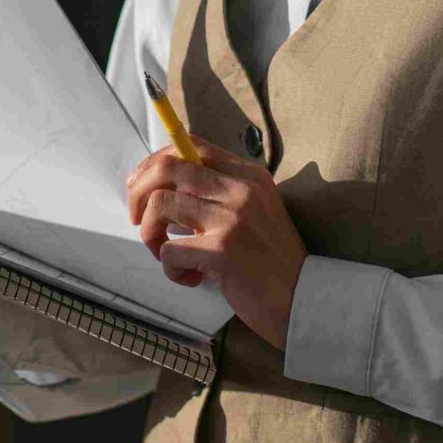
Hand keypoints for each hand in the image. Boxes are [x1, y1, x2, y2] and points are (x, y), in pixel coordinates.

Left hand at [124, 140, 307, 348]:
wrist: (304, 298)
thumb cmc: (270, 259)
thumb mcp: (254, 211)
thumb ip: (221, 194)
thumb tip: (163, 187)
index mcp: (248, 175)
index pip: (192, 145)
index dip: (156, 161)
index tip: (141, 185)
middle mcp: (240, 189)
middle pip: (167, 167)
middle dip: (138, 193)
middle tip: (137, 219)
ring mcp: (231, 217)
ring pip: (159, 204)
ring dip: (150, 234)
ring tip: (166, 254)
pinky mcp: (221, 249)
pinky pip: (168, 249)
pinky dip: (170, 268)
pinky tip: (192, 278)